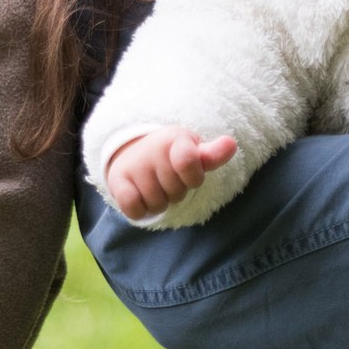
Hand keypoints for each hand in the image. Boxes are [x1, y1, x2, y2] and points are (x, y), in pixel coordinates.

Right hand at [104, 127, 239, 217]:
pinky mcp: (117, 180)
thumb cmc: (172, 157)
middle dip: (176, 192)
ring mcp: (134, 164)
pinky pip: (134, 209)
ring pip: (158, 204)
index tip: (189, 170)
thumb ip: (212, 155)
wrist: (134, 153)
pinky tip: (139, 195)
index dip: (193, 176)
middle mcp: (153, 149)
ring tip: (154, 185)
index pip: (188, 162)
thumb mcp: (194, 152)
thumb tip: (231, 144)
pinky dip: (140, 209)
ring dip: (159, 202)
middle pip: (177, 193)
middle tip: (169, 178)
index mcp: (176, 138)